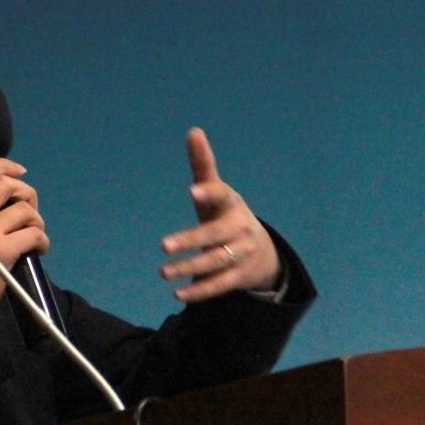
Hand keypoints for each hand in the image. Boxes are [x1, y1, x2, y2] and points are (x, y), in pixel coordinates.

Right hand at [0, 158, 48, 315]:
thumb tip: (5, 202)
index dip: (4, 165)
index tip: (20, 170)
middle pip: (6, 184)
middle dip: (27, 193)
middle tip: (30, 211)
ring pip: (25, 209)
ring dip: (37, 221)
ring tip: (35, 236)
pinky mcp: (3, 249)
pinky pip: (34, 233)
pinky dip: (42, 241)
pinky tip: (38, 250)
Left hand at [158, 127, 280, 303]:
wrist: (261, 250)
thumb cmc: (226, 213)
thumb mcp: (217, 190)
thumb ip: (203, 165)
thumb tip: (193, 130)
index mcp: (231, 203)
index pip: (221, 195)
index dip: (208, 193)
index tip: (191, 191)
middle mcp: (239, 228)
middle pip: (214, 236)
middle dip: (190, 240)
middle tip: (163, 245)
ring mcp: (241, 254)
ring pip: (214, 263)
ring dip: (189, 268)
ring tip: (163, 272)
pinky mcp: (239, 276)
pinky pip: (219, 285)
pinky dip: (199, 291)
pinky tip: (178, 293)